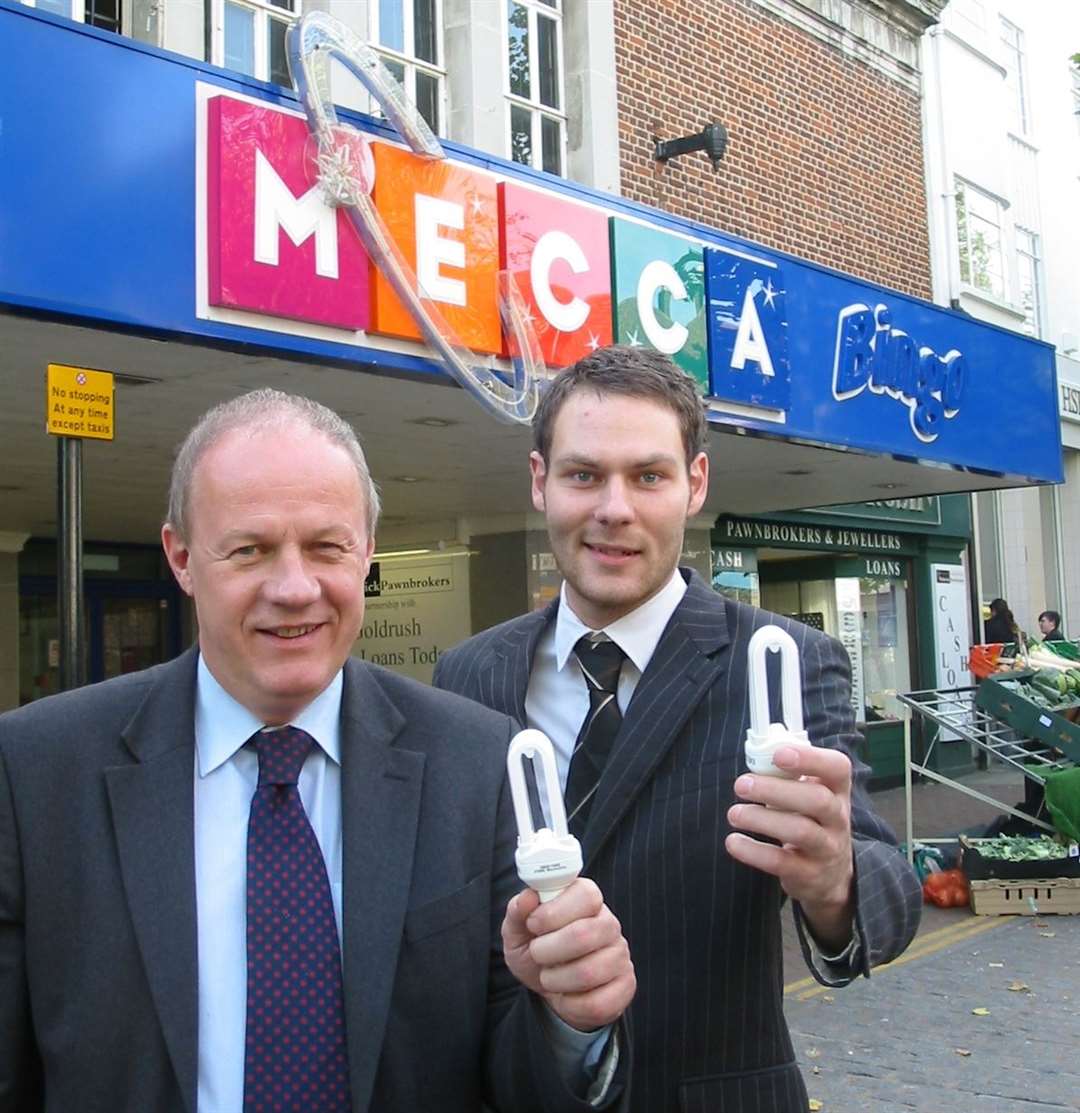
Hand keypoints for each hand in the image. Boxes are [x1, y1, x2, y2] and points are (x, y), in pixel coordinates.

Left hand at [501, 877, 634, 1031]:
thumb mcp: (518, 929)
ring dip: (556, 980)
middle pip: (584, 935)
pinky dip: (570, 1004)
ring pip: (589, 972)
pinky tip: (565, 995)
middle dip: (547, 950)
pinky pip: (598, 1003)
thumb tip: (528, 897)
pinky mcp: (626, 986)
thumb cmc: (536, 949)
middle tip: (536, 953)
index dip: (553, 912)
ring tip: (548, 975)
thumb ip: (518, 910)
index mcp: (587, 899)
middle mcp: (609, 924)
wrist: (549, 989)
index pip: (586, 894)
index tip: (533, 924)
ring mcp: (620, 955)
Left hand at [725, 744, 854, 950]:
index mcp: (836, 790)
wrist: (831, 874)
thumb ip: (788, 774)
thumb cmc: (811, 819)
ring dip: (762, 819)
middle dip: (775, 790)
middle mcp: (838, 817)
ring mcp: (827, 847)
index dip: (810, 758)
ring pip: (801, 831)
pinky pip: (782, 862)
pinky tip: (734, 842)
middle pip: (817, 800)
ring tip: (734, 813)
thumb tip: (755, 753)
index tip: (778, 754)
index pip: (837, 767)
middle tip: (741, 785)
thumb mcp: (810, 794)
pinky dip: (754, 852)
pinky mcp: (809, 873)